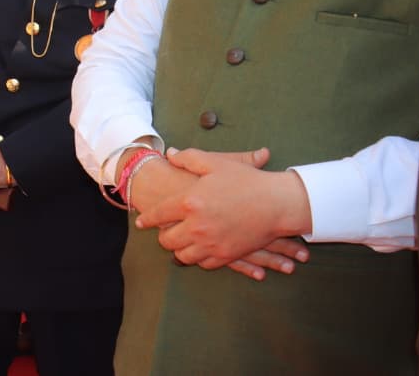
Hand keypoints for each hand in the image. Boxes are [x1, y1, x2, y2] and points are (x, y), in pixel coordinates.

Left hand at [137, 147, 312, 271]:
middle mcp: (196, 226)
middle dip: (162, 236)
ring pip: (182, 255)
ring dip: (179, 249)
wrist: (278, 204)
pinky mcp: (226, 255)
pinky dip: (198, 258)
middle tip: (164, 231)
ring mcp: (211, 243)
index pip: (158, 214)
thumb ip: (189, 158)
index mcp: (189, 202)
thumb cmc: (246, 181)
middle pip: (167, 239)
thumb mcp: (215, 162)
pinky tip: (198, 250)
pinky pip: (203, 263)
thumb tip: (171, 154)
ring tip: (180, 242)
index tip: (141, 221)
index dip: (147, 218)